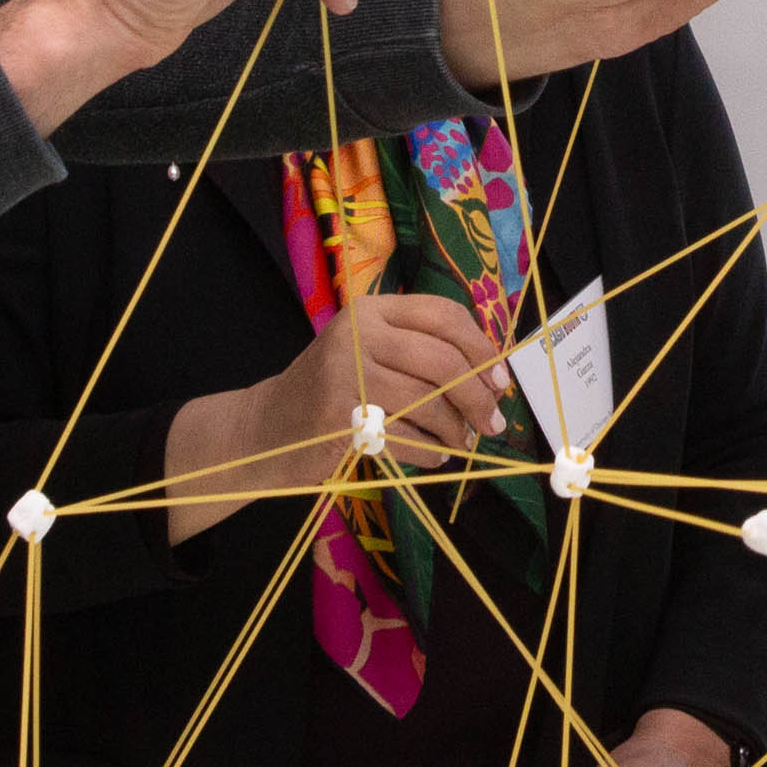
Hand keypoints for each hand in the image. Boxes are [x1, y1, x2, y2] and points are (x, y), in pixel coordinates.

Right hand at [161, 291, 512, 545]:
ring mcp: (344, 373)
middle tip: (493, 423)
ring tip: (462, 443)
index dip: (481, 348)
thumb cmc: (332, 392)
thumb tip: (493, 377)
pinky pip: (404, 436)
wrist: (266, 428)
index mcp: (372, 310)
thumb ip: (420, 352)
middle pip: (442, 360)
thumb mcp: (369, 353)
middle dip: (477, 397)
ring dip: (455, 429)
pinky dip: (430, 452)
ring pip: (427, 402)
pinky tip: (435, 457)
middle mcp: (357, 333)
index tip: (501, 382)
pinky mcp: (337, 416)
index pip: (443, 314)